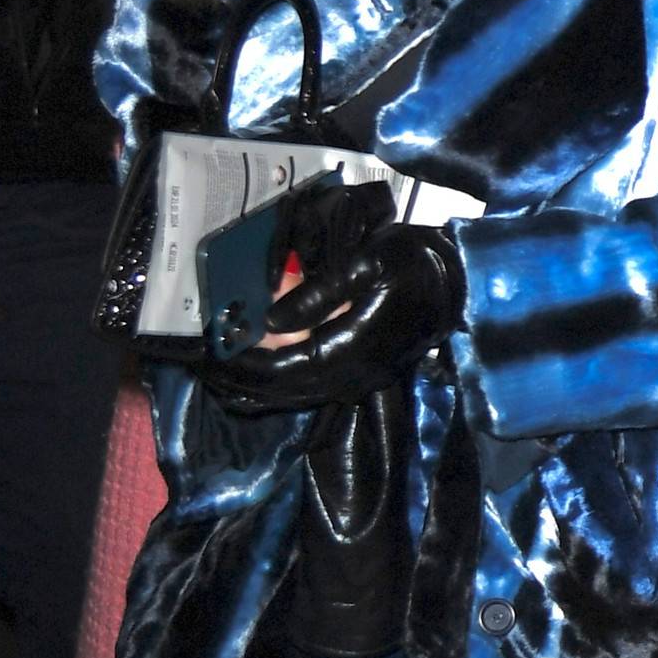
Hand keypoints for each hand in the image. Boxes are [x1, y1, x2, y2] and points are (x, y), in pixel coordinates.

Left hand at [207, 223, 464, 411]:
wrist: (459, 283)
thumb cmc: (414, 263)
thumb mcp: (366, 263)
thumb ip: (317, 294)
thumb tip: (270, 320)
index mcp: (349, 348)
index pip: (280, 367)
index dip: (239, 362)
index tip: (204, 351)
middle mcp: (350, 375)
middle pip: (281, 389)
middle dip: (236, 379)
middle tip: (197, 364)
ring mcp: (357, 380)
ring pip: (293, 394)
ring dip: (253, 386)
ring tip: (215, 371)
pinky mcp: (361, 375)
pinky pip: (309, 388)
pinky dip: (276, 383)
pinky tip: (253, 375)